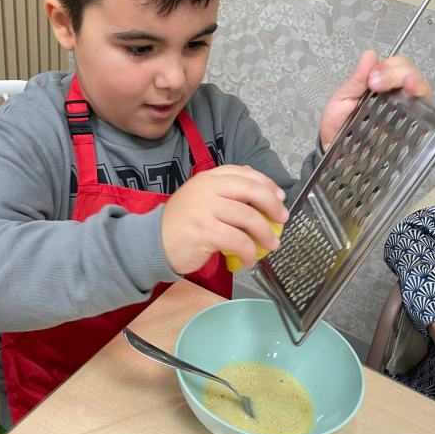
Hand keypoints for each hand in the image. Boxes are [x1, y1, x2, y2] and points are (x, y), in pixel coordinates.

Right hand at [161, 165, 288, 274]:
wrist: (152, 243)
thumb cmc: (181, 224)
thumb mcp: (201, 198)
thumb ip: (225, 191)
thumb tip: (259, 189)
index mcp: (208, 178)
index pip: (243, 173)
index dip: (266, 183)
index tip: (280, 196)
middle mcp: (207, 188)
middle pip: (250, 191)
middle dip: (272, 205)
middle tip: (282, 219)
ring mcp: (205, 209)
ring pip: (247, 217)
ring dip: (264, 233)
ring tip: (271, 245)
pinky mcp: (204, 231)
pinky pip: (237, 240)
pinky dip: (249, 251)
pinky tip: (250, 260)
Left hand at [320, 50, 431, 149]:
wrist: (334, 153)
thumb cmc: (338, 128)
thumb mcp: (341, 100)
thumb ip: (356, 79)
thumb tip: (369, 56)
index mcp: (380, 87)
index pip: (397, 67)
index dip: (390, 67)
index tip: (373, 78)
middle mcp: (395, 98)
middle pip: (412, 75)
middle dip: (401, 73)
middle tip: (378, 84)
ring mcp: (403, 115)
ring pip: (423, 92)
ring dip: (416, 85)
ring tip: (406, 87)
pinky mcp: (407, 134)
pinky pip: (424, 120)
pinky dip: (422, 111)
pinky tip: (413, 108)